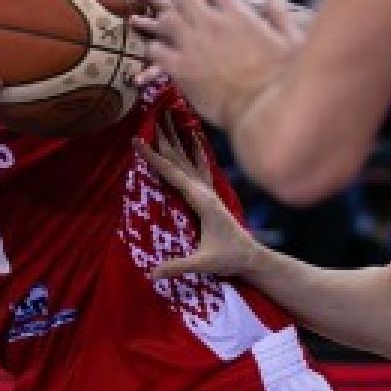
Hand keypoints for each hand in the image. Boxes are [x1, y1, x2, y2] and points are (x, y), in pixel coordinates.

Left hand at [131, 0, 294, 127]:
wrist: (264, 114)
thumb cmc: (283, 82)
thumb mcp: (291, 43)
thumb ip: (280, 16)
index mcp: (240, 16)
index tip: (208, 4)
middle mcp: (213, 25)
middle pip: (185, 0)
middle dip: (183, 7)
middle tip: (183, 18)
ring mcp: (193, 45)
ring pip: (167, 20)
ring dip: (166, 24)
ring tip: (167, 34)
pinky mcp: (180, 69)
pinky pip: (156, 50)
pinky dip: (156, 51)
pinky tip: (162, 57)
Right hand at [139, 118, 263, 279]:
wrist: (252, 257)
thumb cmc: (229, 259)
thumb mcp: (203, 263)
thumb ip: (177, 267)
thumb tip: (151, 274)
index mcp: (202, 200)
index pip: (172, 174)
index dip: (153, 157)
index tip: (137, 140)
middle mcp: (205, 190)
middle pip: (179, 159)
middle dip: (164, 138)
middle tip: (150, 115)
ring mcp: (209, 190)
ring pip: (188, 159)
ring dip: (177, 138)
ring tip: (168, 117)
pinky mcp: (210, 194)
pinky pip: (200, 166)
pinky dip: (194, 149)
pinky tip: (193, 137)